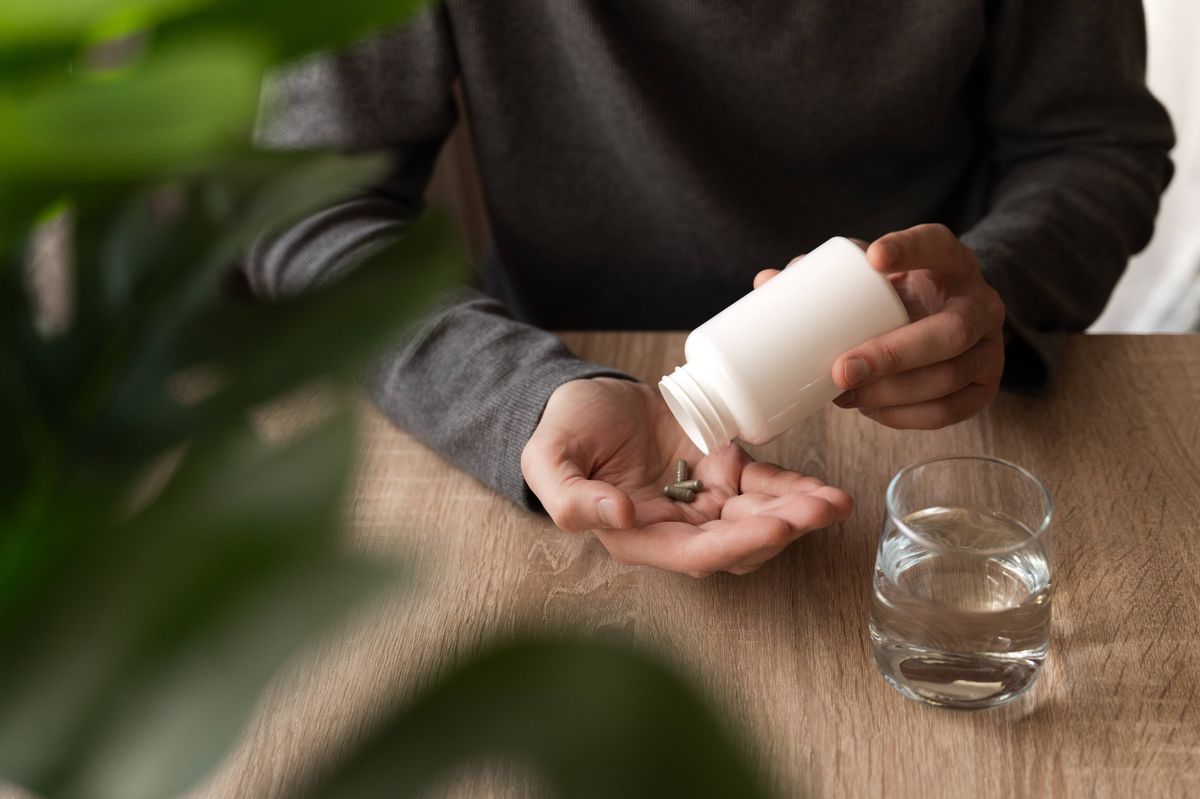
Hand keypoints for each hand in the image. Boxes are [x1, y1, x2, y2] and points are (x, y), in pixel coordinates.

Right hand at [521, 378, 852, 576]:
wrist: (584, 395)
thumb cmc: (562, 431)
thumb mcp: (549, 460)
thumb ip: (571, 497)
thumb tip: (620, 515)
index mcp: (636, 535)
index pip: (693, 554)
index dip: (736, 545)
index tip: (773, 527)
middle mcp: (677, 527)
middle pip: (739, 543)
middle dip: (783, 529)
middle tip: (820, 510)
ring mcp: (704, 499)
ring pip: (761, 518)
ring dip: (799, 512)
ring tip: (835, 501)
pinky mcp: (722, 469)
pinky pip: (766, 485)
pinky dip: (796, 487)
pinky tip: (825, 488)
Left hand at [754, 225, 1004, 428]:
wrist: (943, 318)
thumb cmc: (896, 295)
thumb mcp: (871, 277)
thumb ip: (825, 276)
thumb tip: (764, 281)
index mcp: (951, 262)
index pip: (938, 245)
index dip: (911, 250)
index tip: (873, 258)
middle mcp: (981, 302)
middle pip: (949, 332)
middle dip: (893, 355)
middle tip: (841, 369)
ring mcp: (990, 348)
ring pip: (949, 376)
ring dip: (893, 393)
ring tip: (844, 396)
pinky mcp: (985, 387)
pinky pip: (951, 410)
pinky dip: (906, 416)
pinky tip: (872, 412)